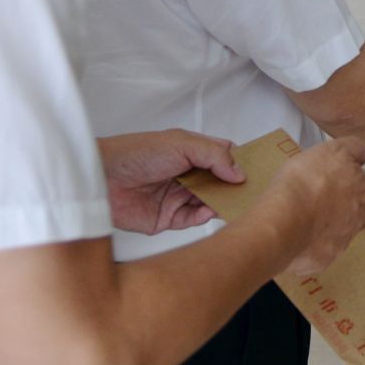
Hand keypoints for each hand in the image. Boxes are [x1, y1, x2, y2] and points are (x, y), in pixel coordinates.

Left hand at [96, 129, 243, 234]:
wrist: (101, 178)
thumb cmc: (138, 152)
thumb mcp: (181, 144)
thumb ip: (214, 156)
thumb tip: (241, 173)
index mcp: (192, 153)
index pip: (225, 158)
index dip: (242, 163)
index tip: (262, 170)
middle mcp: (188, 175)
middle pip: (221, 183)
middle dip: (236, 187)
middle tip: (256, 193)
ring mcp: (179, 197)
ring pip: (210, 203)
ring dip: (222, 203)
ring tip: (238, 204)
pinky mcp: (167, 219)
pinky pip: (193, 220)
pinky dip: (204, 217)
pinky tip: (210, 211)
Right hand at [265, 137, 364, 276]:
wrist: (282, 224)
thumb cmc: (306, 182)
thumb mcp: (331, 150)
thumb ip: (352, 149)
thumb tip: (363, 154)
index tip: (362, 179)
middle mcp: (359, 219)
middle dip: (355, 205)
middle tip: (332, 196)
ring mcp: (341, 243)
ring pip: (345, 232)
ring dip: (334, 224)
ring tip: (311, 214)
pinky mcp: (322, 260)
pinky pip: (321, 251)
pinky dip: (312, 243)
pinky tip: (296, 233)